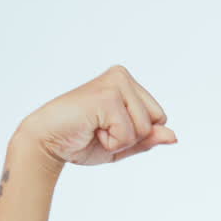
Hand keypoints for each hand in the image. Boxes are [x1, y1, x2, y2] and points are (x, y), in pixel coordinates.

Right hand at [12, 64, 177, 166]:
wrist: (46, 143)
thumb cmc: (81, 141)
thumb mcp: (123, 144)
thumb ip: (148, 139)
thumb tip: (174, 136)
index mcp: (127, 82)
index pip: (159, 117)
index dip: (138, 134)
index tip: (107, 128)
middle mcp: (122, 76)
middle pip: (157, 120)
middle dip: (133, 136)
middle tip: (100, 129)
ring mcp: (114, 83)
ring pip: (144, 128)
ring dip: (120, 140)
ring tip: (94, 128)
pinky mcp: (106, 96)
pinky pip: (129, 134)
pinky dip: (112, 142)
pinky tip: (90, 129)